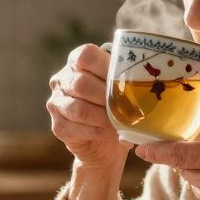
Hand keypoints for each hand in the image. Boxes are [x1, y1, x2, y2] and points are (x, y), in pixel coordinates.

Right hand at [47, 44, 130, 169]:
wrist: (105, 143)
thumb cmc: (116, 106)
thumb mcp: (121, 87)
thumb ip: (126, 79)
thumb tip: (143, 82)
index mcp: (76, 62)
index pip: (86, 56)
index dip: (106, 67)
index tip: (125, 81)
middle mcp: (62, 80)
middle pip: (81, 84)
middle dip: (108, 98)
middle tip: (129, 107)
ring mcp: (56, 103)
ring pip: (79, 109)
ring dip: (105, 117)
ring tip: (123, 123)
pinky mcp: (58, 126)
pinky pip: (78, 128)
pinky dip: (101, 132)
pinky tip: (114, 134)